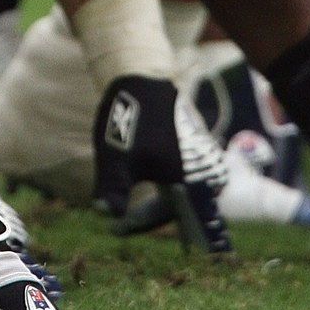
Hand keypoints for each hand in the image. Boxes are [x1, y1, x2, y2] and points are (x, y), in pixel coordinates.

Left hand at [93, 75, 231, 254]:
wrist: (144, 79)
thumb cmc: (131, 120)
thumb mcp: (116, 160)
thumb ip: (113, 191)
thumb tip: (108, 216)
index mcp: (188, 182)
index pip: (169, 217)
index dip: (141, 226)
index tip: (115, 230)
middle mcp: (201, 173)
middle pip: (176, 209)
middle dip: (150, 218)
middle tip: (121, 225)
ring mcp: (199, 160)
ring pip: (176, 193)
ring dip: (155, 204)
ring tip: (128, 210)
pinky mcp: (192, 149)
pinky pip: (178, 178)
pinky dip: (161, 187)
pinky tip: (140, 183)